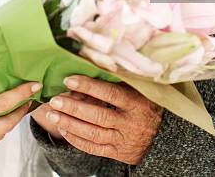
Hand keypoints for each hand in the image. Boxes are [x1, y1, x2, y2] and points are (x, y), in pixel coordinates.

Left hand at [41, 76, 162, 164]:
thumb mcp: (141, 90)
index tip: (70, 80)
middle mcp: (130, 123)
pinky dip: (76, 139)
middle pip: (98, 116)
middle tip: (55, 100)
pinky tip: (64, 129)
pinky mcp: (117, 153)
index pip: (110, 94)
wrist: (162, 137)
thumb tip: (97, 60)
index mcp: (137, 103)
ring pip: (93, 134)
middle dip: (74, 108)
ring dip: (70, 124)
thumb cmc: (147, 105)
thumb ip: (122, 80)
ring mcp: (123, 140)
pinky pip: (94, 148)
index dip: (89, 87)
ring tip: (52, 115)